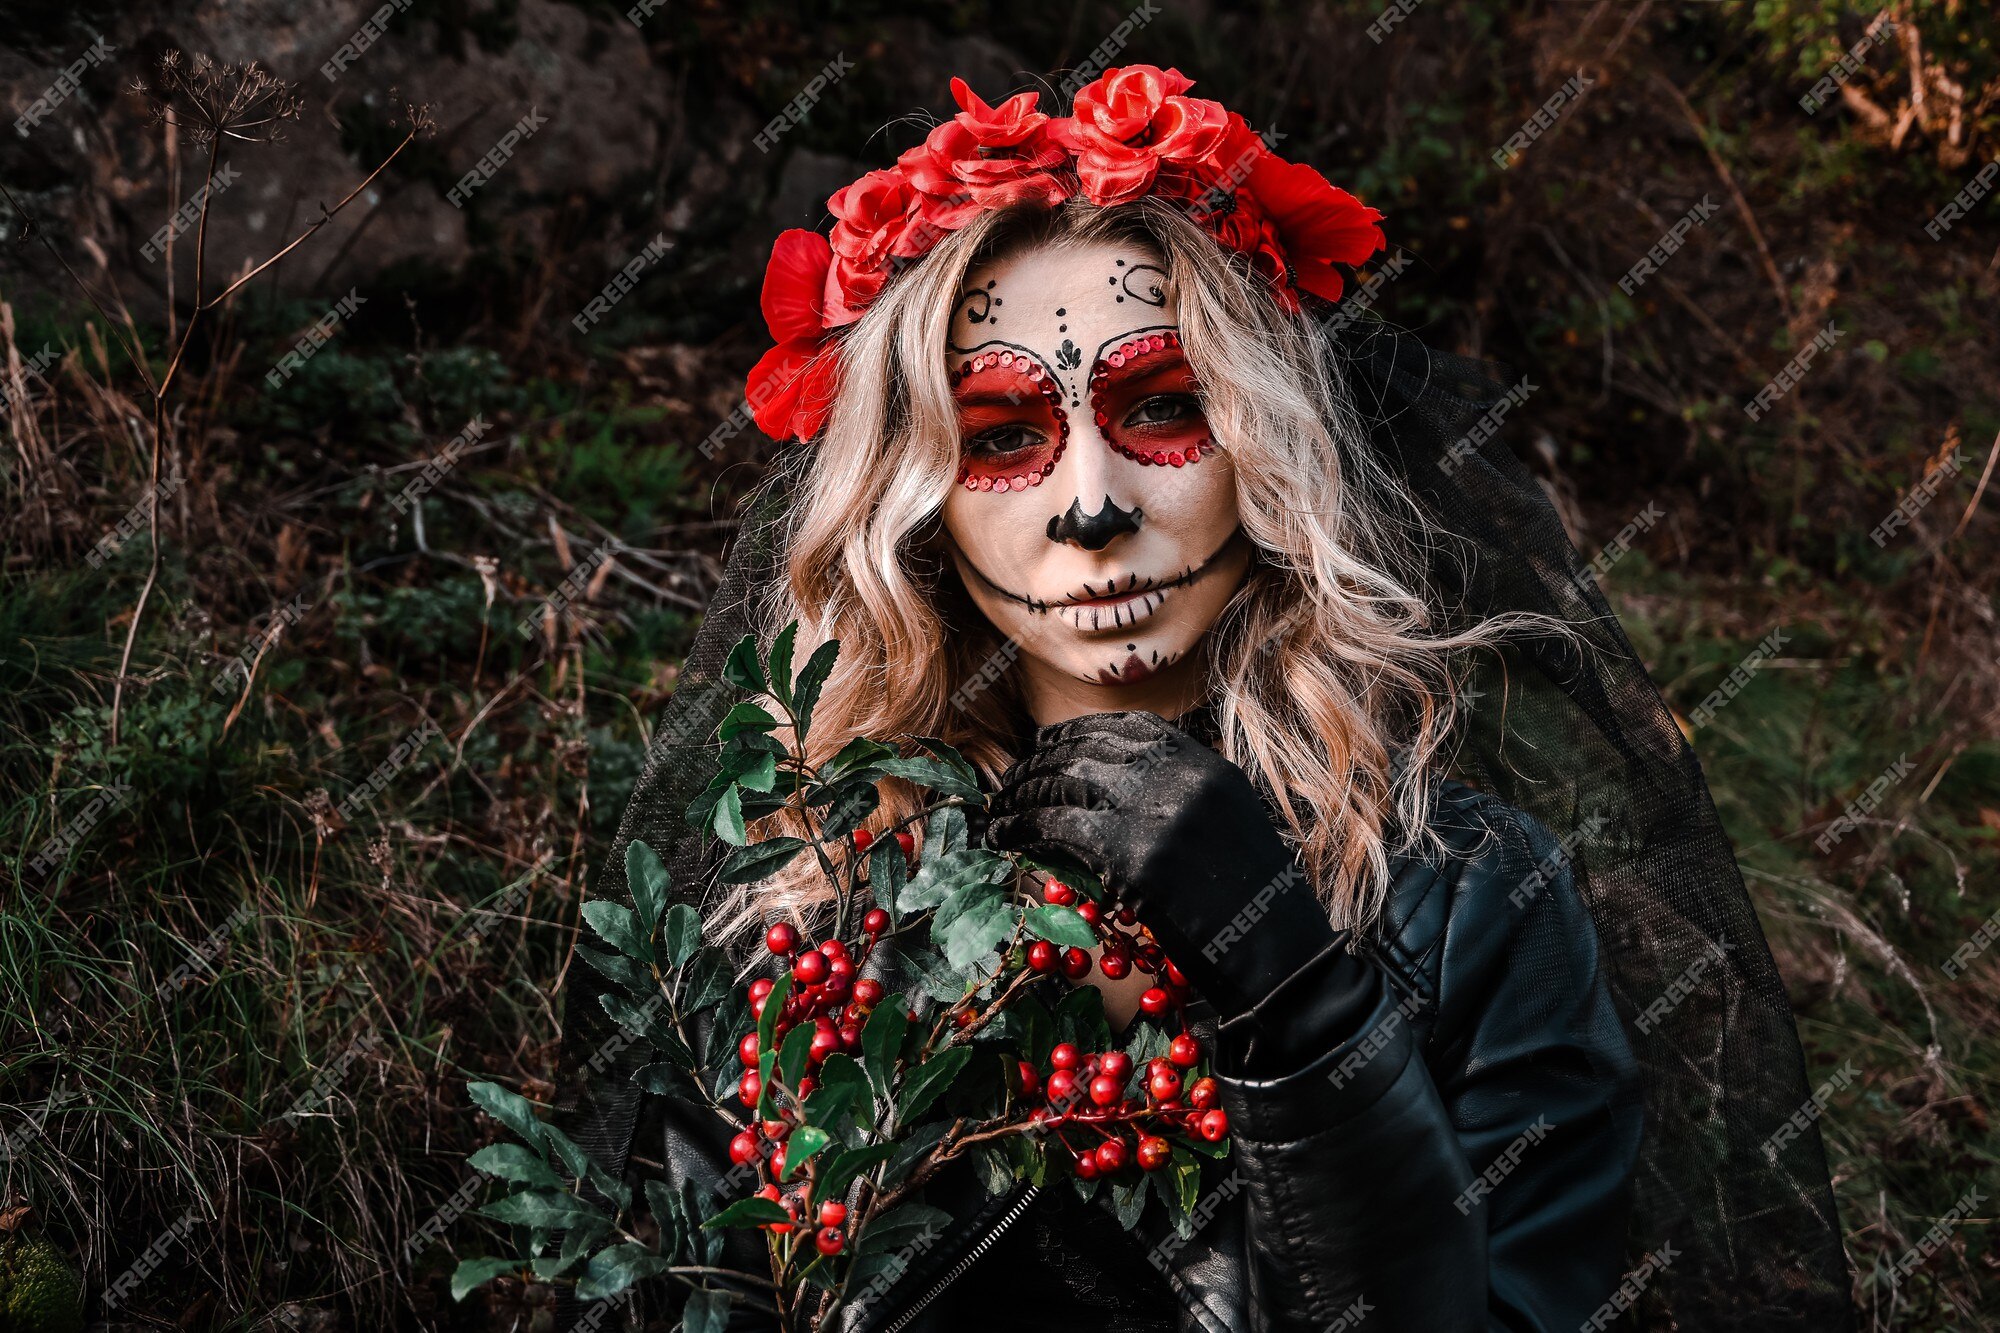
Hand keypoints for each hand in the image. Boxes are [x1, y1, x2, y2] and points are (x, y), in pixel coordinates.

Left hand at [986, 710, 1368, 1052]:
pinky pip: (1057, 829)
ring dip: (1020, 798)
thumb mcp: (1228, 821)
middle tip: (1008, 787)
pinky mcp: (1132, 856)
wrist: (1277, 954)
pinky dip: (1021, 830)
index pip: (1126, 727)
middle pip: (1086, 751)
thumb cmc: (1253, 902)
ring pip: (1063, 786)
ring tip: (996, 815)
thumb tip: (1109, 785)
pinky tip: (1003, 839)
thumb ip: (1180, 793)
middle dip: (1037, 766)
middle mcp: (1179, 776)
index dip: (1076, 733)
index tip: (1044, 746)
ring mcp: (1155, 813)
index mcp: (1204, 763)